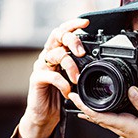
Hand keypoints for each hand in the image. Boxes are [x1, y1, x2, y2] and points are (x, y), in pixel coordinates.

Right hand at [22, 18, 88, 137]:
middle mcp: (49, 56)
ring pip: (56, 55)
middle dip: (72, 41)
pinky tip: (68, 91)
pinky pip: (51, 76)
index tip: (86, 23)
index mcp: (58, 53)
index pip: (63, 33)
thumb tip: (100, 62)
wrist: (47, 114)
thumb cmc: (63, 95)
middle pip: (58, 37)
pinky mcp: (37, 79)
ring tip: (77, 79)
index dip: (73, 26)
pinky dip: (63, 83)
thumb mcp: (76, 79)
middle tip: (82, 52)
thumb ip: (82, 68)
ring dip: (70, 66)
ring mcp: (42, 66)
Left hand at [68, 86, 137, 137]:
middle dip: (82, 105)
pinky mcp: (130, 129)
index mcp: (126, 125)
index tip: (74, 96)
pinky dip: (101, 112)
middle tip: (71, 92)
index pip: (99, 115)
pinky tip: (99, 109)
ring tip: (80, 99)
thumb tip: (131, 89)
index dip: (84, 105)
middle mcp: (122, 128)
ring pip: (102, 118)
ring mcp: (125, 129)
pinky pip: (111, 119)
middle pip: (96, 116)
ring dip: (90, 109)